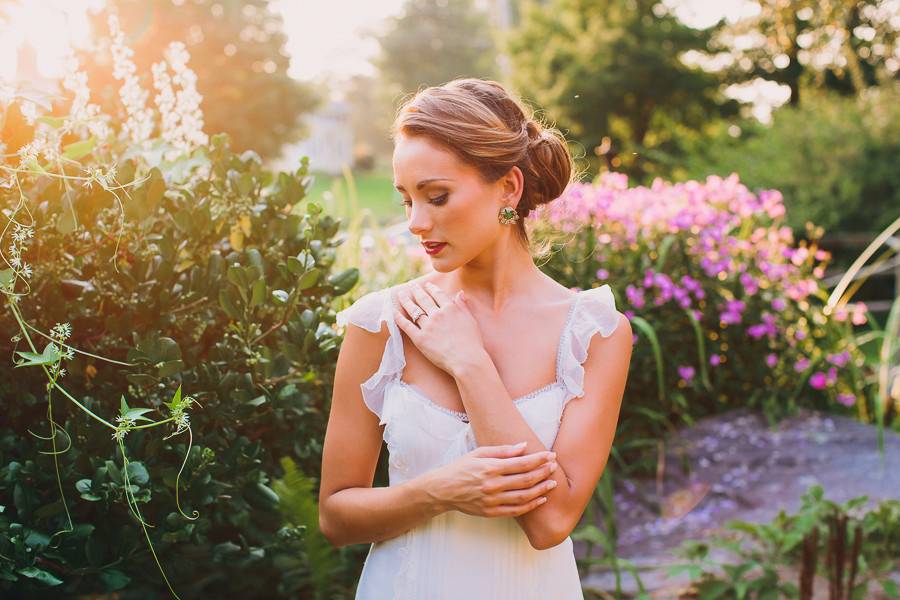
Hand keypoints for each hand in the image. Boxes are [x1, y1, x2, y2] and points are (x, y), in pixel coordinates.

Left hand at [393, 281, 484, 375]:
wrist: (466, 359)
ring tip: (400, 294)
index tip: (426, 285)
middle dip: (416, 291)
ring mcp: (427, 326)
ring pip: (413, 310)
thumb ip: (463, 306)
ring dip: (406, 300)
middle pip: (423, 299)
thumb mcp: (471, 320)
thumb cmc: (472, 342)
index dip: (431, 288)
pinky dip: (399, 318)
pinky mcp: (420, 339)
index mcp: (450, 308)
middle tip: (411, 286)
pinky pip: (407, 326)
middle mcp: (437, 314)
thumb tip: (460, 293)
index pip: (438, 294)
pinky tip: (394, 312)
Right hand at [423, 443, 558, 517]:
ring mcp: (492, 500)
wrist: (442, 489)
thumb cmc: (460, 468)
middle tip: (555, 467)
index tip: (551, 455)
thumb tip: (524, 446)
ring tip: (552, 483)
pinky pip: (516, 511)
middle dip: (543, 472)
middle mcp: (493, 485)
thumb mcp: (478, 453)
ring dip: (541, 490)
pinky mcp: (491, 512)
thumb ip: (502, 450)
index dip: (539, 459)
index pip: (522, 463)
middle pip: (526, 479)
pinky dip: (531, 505)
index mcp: (490, 467)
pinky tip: (541, 499)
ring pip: (524, 496)